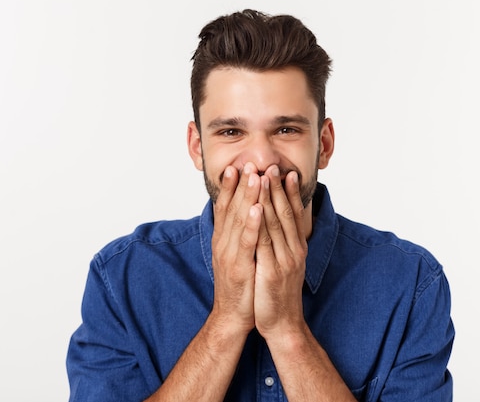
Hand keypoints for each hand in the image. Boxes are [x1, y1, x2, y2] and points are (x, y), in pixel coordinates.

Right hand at [209, 163, 262, 334]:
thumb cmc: (239, 285)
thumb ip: (238, 235)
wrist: (232, 316)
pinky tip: (256, 208)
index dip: (230, 187)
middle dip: (240, 184)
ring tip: (254, 176)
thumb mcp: (236, 255)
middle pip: (231, 208)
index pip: (225, 207)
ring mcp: (229, 254)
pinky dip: (251, 223)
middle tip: (246, 163)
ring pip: (238, 220)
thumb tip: (243, 215)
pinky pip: (246, 241)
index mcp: (223, 239)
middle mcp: (223, 242)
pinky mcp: (239, 266)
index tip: (235, 166)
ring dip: (246, 197)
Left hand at [253, 165, 307, 338]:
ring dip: (267, 198)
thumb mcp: (285, 265)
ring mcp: (284, 259)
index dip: (291, 193)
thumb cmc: (279, 293)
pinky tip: (254, 206)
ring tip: (262, 177)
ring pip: (274, 223)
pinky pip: (263, 242)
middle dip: (278, 188)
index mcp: (297, 247)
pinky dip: (258, 222)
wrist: (282, 323)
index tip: (287, 172)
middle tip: (272, 166)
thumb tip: (278, 226)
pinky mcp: (271, 270)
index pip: (294, 215)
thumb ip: (283, 245)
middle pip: (285, 213)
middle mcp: (294, 250)